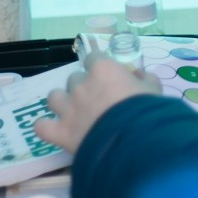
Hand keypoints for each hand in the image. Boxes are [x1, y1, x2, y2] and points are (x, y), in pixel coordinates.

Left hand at [34, 52, 161, 153]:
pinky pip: (42, 126)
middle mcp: (81, 85)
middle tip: (97, 99)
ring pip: (54, 97)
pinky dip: (46, 126)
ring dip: (62, 101)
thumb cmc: (147, 111)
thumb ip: (145, 78)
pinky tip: (55, 129)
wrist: (135, 141)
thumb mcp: (154, 90)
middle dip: (83, 86)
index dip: (100, 66)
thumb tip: (139, 76)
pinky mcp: (60, 131)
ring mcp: (68, 108)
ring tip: (73, 111)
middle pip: (74, 78)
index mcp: (103, 70)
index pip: (93, 57)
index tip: (108, 75)